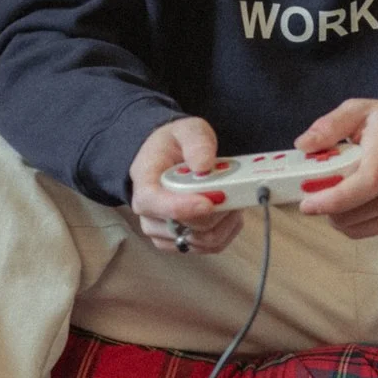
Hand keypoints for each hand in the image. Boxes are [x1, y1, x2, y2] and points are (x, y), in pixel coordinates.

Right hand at [128, 117, 244, 253]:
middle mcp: (148, 214)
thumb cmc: (175, 145)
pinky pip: (210, 247)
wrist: (167, 160)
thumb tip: (204, 165)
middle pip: (186, 226)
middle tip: (233, 191)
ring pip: (202, 241)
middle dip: (217, 210)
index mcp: (144, 184)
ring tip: (232, 199)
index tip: (209, 202)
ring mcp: (163, 233)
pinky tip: (229, 213)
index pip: (155, 203)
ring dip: (226, 222)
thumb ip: (196, 143)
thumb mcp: (187, 130)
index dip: (183, 207)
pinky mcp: (180, 243)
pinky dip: (227, 231)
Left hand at [294, 99, 377, 239]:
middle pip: (356, 208)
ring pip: (356, 224)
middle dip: (325, 205)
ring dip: (335, 214)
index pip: (366, 182)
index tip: (307, 203)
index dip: (334, 198)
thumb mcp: (361, 110)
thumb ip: (330, 125)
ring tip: (333, 194)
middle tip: (313, 191)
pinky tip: (347, 205)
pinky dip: (348, 223)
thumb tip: (303, 145)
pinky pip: (366, 231)